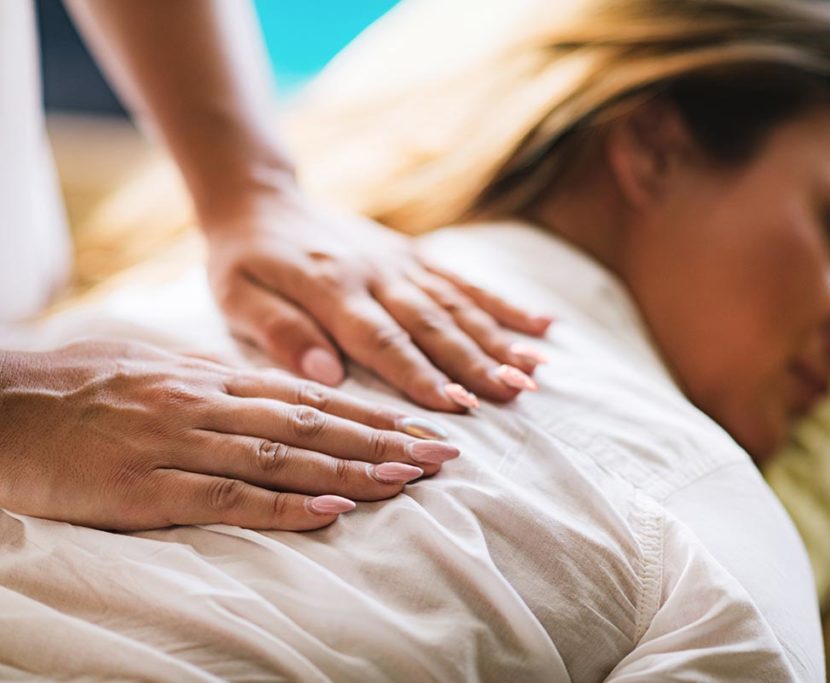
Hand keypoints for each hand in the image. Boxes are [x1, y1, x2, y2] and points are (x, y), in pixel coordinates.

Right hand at [0, 340, 457, 531]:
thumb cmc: (76, 386)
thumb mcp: (154, 368)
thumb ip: (214, 382)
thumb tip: (268, 393)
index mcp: (209, 379)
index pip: (308, 397)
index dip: (369, 414)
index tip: (419, 426)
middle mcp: (205, 406)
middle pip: (311, 424)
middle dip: (382, 440)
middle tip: (442, 453)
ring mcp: (177, 445)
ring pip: (281, 457)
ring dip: (350, 470)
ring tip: (408, 480)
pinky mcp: (144, 488)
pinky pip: (225, 498)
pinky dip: (282, 505)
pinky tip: (330, 512)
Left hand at [202, 191, 550, 411]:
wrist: (262, 200)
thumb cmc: (246, 261)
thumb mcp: (238, 296)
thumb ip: (281, 332)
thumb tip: (327, 375)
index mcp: (331, 288)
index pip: (381, 339)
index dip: (420, 373)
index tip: (455, 406)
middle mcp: (376, 273)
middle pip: (432, 323)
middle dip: (475, 361)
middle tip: (513, 393)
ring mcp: (401, 263)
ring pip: (457, 305)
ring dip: (498, 339)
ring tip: (534, 371)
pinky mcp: (415, 257)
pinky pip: (465, 282)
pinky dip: (504, 305)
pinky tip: (542, 326)